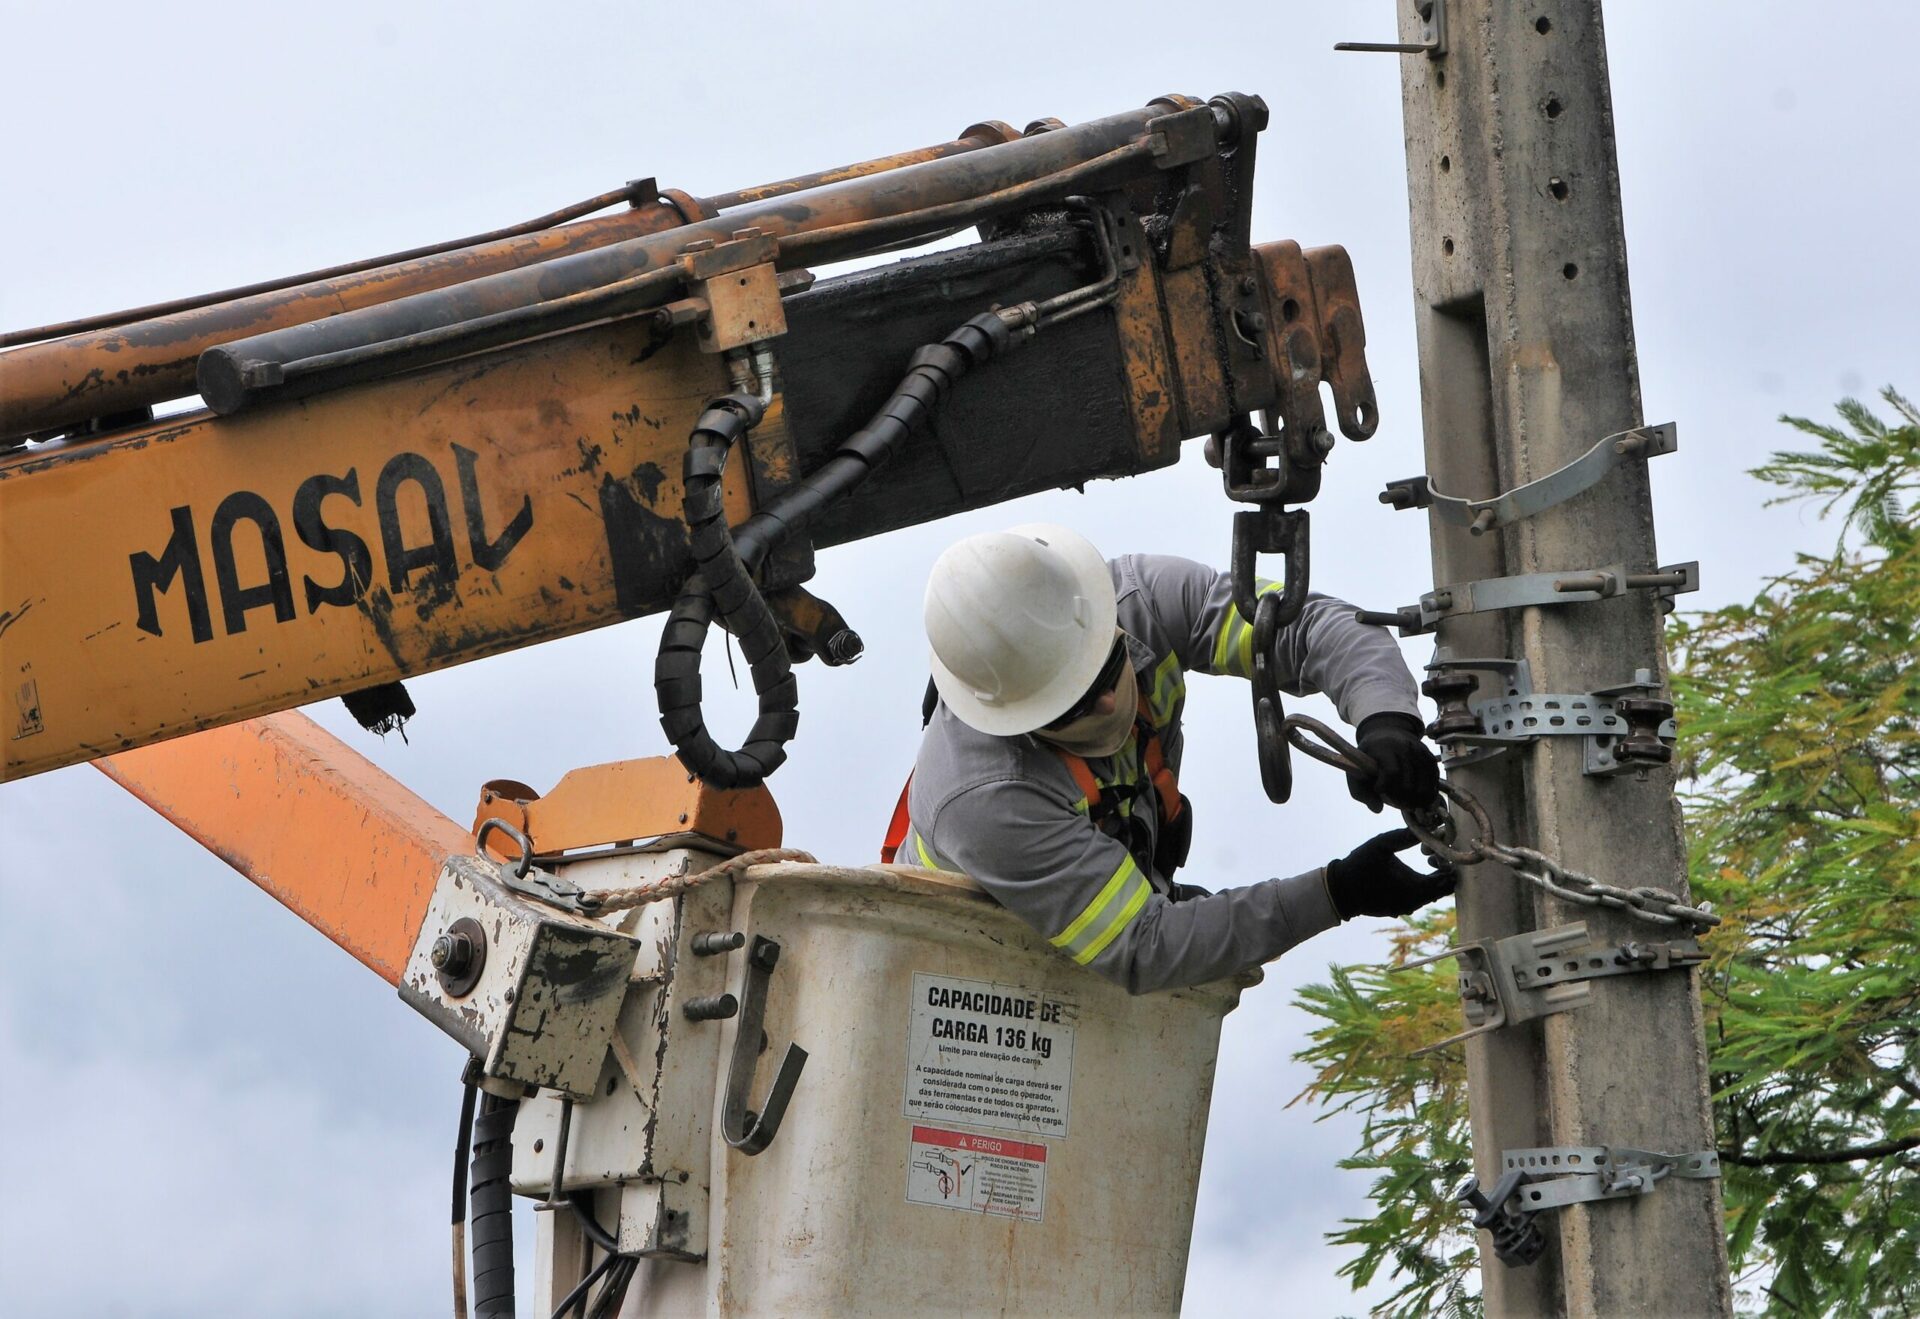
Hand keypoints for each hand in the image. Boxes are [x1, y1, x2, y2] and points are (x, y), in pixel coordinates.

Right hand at [1324, 827, 1455, 919]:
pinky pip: (1418, 899)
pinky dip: (1421, 888)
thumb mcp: (1381, 844)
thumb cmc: (1360, 865)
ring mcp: (1406, 908)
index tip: (1445, 853)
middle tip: (1437, 857)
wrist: (1340, 890)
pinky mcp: (1398, 910)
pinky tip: (1411, 876)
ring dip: (1432, 881)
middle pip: (1441, 891)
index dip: (1450, 867)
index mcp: (1415, 887)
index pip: (1446, 882)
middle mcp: (1414, 902)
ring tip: (1428, 863)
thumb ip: (1405, 836)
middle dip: (1443, 874)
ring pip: (1430, 896)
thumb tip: (1428, 828)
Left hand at [1348, 712, 1440, 811]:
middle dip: (1401, 798)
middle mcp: (1405, 747)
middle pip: (1409, 782)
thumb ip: (1360, 792)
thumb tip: (1378, 810)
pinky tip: (1421, 798)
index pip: (1392, 772)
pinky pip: (1434, 777)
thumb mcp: (1356, 770)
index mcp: (1384, 748)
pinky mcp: (1429, 755)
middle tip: (1395, 801)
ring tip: (1409, 805)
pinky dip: (1429, 791)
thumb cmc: (1369, 756)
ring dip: (1418, 799)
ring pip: (1425, 783)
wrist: (1385, 732)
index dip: (1386, 787)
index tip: (1378, 790)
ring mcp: (1419, 751)